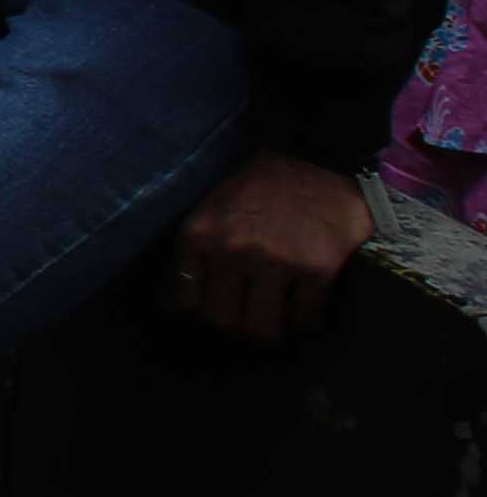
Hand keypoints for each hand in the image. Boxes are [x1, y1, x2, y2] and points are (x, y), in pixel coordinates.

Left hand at [173, 152, 369, 340]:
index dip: (204, 317)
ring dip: (271, 335)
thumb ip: (197, 253)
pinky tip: (304, 314)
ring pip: (264, 330)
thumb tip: (181, 309)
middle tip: (248, 329)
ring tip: (276, 328)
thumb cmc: (257, 190)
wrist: (313, 161)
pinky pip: (306, 318)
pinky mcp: (316, 269)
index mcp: (200, 236)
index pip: (189, 302)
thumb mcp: (209, 211)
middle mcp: (232, 251)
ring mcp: (275, 261)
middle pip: (226, 322)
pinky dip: (305, 324)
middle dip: (237, 333)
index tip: (217, 320)